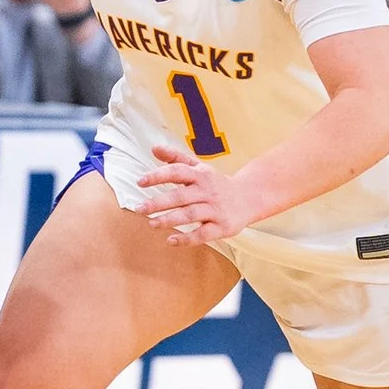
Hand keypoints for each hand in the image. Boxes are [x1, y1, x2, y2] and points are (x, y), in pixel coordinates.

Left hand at [137, 143, 261, 246]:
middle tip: (139, 209)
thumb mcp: (199, 168)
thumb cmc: (216, 183)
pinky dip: (187, 238)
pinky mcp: (222, 227)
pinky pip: (203, 234)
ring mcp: (216, 209)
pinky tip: (171, 240)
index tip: (140, 182)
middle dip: (159, 203)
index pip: (177, 172)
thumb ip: (176, 158)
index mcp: (201, 175)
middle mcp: (208, 191)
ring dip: (169, 220)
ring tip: (151, 224)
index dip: (158, 176)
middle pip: (181, 196)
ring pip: (190, 215)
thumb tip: (154, 148)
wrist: (249, 198)